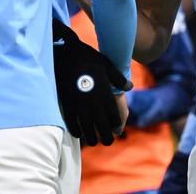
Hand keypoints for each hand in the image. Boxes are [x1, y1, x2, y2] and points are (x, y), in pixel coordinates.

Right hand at [52, 18, 131, 145]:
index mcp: (105, 94)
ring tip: (92, 141)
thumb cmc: (87, 58)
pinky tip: (78, 133)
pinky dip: (75, 130)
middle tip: (107, 142)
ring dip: (90, 138)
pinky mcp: (67, 104)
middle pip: (102, 127)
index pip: (114, 117)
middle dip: (106, 137)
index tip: (116, 130)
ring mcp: (80, 105)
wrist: (66, 54)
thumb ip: (118, 79)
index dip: (116, 126)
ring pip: (87, 129)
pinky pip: (72, 123)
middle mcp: (93, 103)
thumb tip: (129, 87)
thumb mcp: (107, 65)